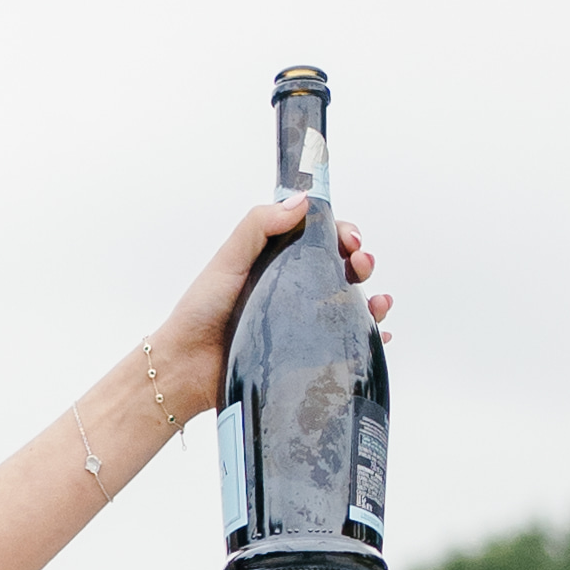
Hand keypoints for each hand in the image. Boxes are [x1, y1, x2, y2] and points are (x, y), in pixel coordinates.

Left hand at [145, 184, 387, 423]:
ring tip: (378, 301)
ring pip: (350, 304)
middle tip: (362, 264)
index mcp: (278, 262)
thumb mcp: (228, 261)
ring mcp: (301, 323)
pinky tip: (383, 332)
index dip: (341, 233)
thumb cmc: (201, 311)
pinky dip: (370, 335)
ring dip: (373, 298)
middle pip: (342, 268)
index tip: (350, 239)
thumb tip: (302, 201)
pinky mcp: (304, 355)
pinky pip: (347, 343)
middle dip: (361, 260)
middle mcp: (293, 289)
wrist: (187, 368)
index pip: (320, 238)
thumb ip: (258, 227)